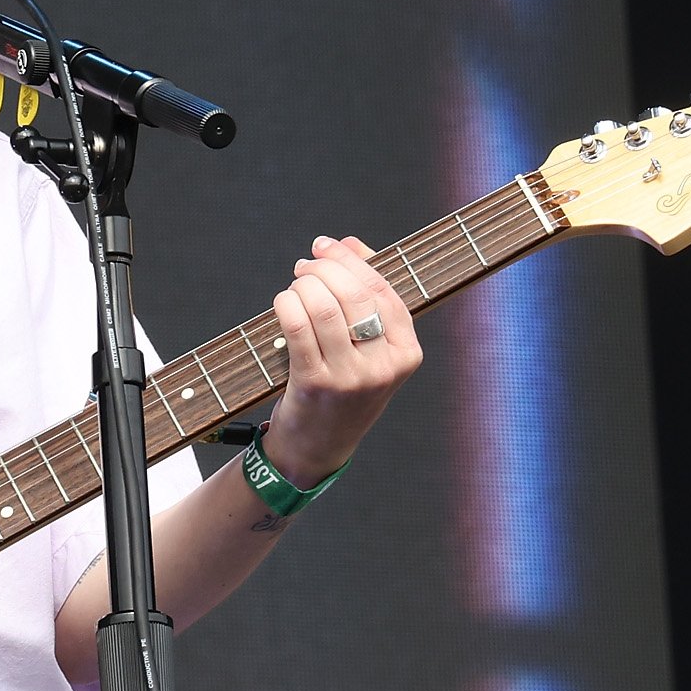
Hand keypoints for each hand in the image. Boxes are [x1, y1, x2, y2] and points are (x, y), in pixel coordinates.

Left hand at [263, 235, 421, 484]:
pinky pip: (299, 329)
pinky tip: (284, 302)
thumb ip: (365, 296)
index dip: (351, 261)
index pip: (382, 291)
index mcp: (406, 352)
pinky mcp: (316, 384)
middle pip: (353, 296)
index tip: (326, 245)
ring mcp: (351, 378)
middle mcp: (383, 366)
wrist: (319, 447)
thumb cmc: (343, 388)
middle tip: (304, 266)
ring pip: (324, 309)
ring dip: (303, 286)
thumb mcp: (369, 349)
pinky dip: (287, 305)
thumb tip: (349, 244)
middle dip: (323, 269)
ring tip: (294, 285)